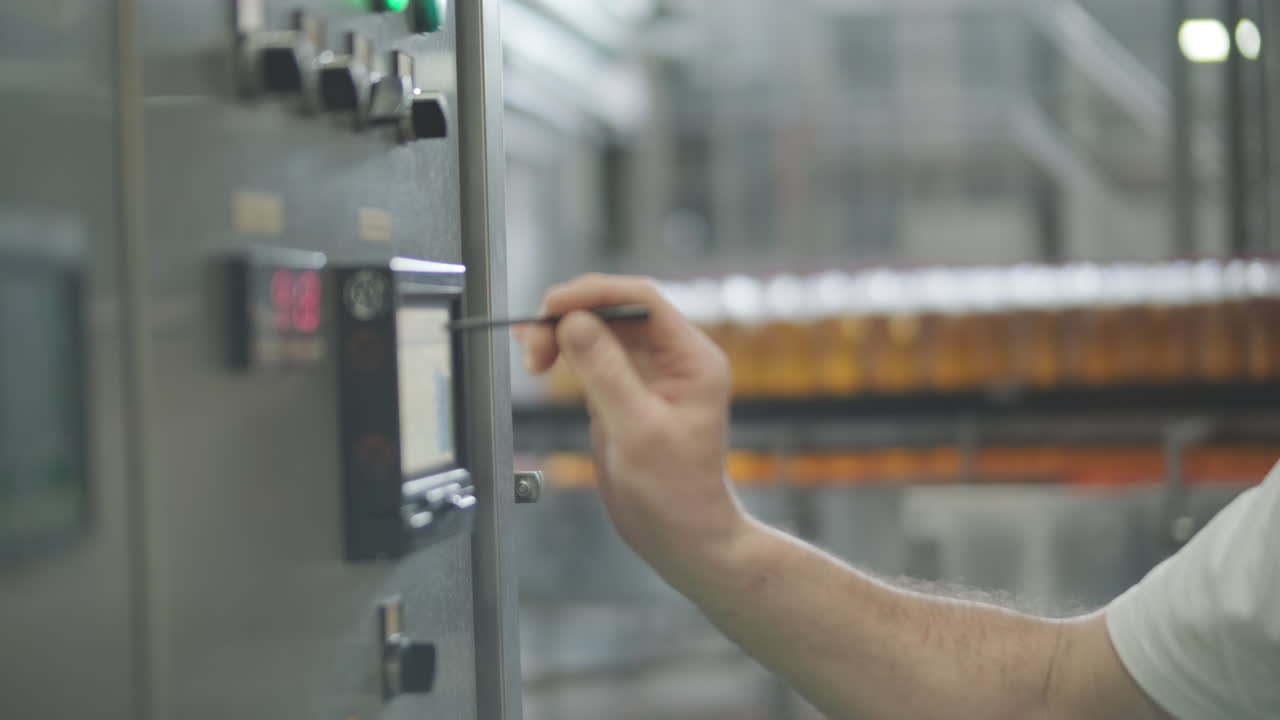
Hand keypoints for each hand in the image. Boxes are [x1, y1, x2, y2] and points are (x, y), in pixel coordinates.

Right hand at [516, 274, 745, 579]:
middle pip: (614, 311)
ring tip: (532, 359)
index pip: (641, 300)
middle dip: (569, 317)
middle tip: (533, 344)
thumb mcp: (638, 431)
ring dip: (560, 335)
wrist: (682, 537)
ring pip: (597, 330)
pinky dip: (562, 353)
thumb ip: (605, 373)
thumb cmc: (676, 493)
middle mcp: (672, 358)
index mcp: (692, 358)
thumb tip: (574, 323)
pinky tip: (537, 357)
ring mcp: (647, 373)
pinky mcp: (623, 391)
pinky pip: (590, 356)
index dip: (592, 294)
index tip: (551, 306)